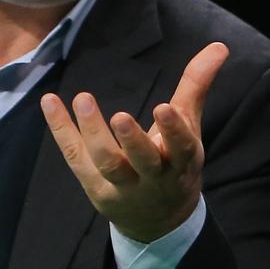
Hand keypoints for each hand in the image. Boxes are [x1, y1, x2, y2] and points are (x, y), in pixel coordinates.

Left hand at [40, 42, 228, 243]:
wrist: (159, 222)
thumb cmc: (175, 163)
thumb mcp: (190, 129)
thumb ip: (197, 86)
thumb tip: (219, 46)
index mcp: (181, 162)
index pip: (181, 149)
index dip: (173, 131)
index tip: (164, 108)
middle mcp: (153, 178)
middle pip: (143, 162)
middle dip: (132, 140)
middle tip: (119, 116)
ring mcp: (122, 187)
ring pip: (108, 164)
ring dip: (94, 133)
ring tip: (84, 99)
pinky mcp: (95, 188)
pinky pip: (75, 158)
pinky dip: (62, 130)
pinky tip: (50, 102)